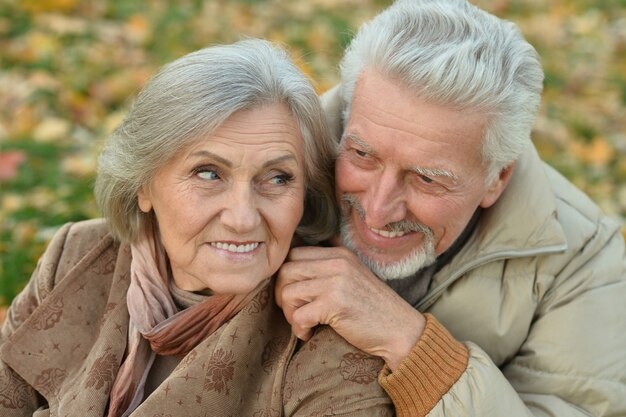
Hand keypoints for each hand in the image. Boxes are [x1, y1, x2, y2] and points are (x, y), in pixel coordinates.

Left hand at [275, 246, 425, 370]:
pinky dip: (299, 328)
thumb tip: (290, 268)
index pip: (294, 254)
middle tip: (295, 312)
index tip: (296, 295)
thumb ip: (328, 267)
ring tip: (304, 324)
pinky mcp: (335, 304)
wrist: (400, 330)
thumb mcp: (352, 276)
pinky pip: (298, 315)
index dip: (287, 276)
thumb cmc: (372, 308)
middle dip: (283, 295)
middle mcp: (337, 263)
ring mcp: (337, 282)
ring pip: (288, 292)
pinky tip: (309, 333)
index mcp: (339, 254)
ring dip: (290, 313)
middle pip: (286, 271)